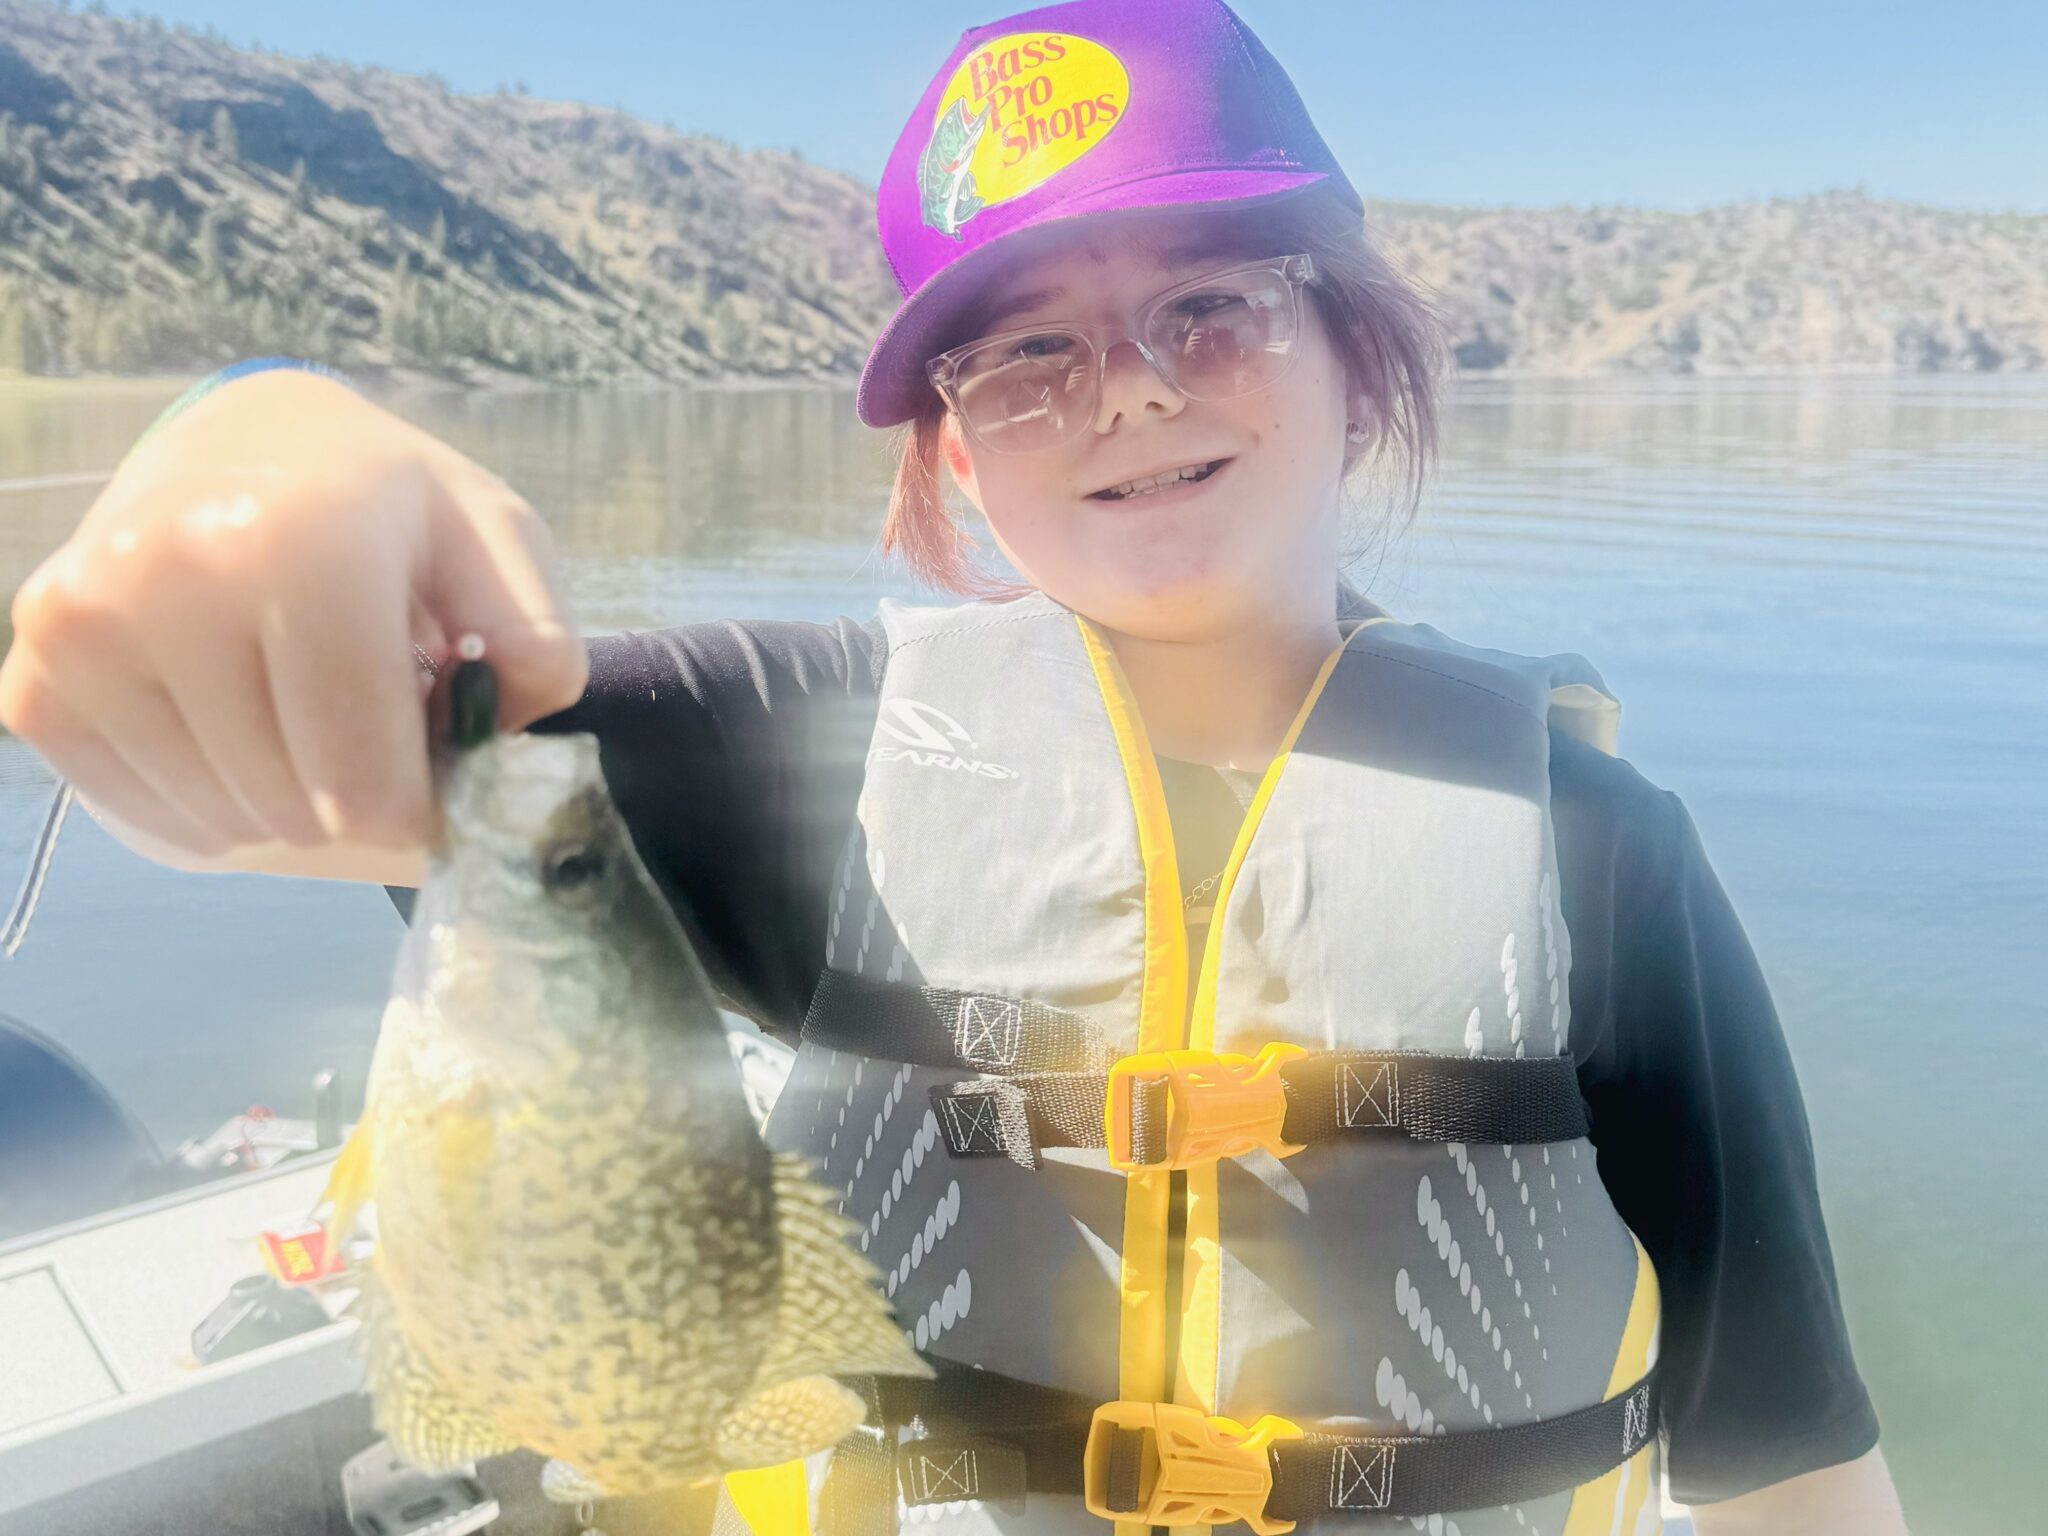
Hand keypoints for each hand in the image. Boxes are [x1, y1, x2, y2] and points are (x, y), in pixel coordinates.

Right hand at [0, 369, 586, 875]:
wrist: (247, 446)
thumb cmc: (389, 508)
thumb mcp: (496, 544)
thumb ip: (533, 644)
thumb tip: (501, 735)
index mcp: (304, 541)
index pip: (363, 775)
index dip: (421, 808)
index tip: (438, 778)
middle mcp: (170, 574)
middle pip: (293, 807)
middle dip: (355, 801)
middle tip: (373, 730)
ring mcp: (82, 626)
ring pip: (219, 819)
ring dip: (285, 804)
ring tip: (307, 715)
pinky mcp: (37, 676)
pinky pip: (141, 810)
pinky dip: (210, 801)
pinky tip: (240, 726)